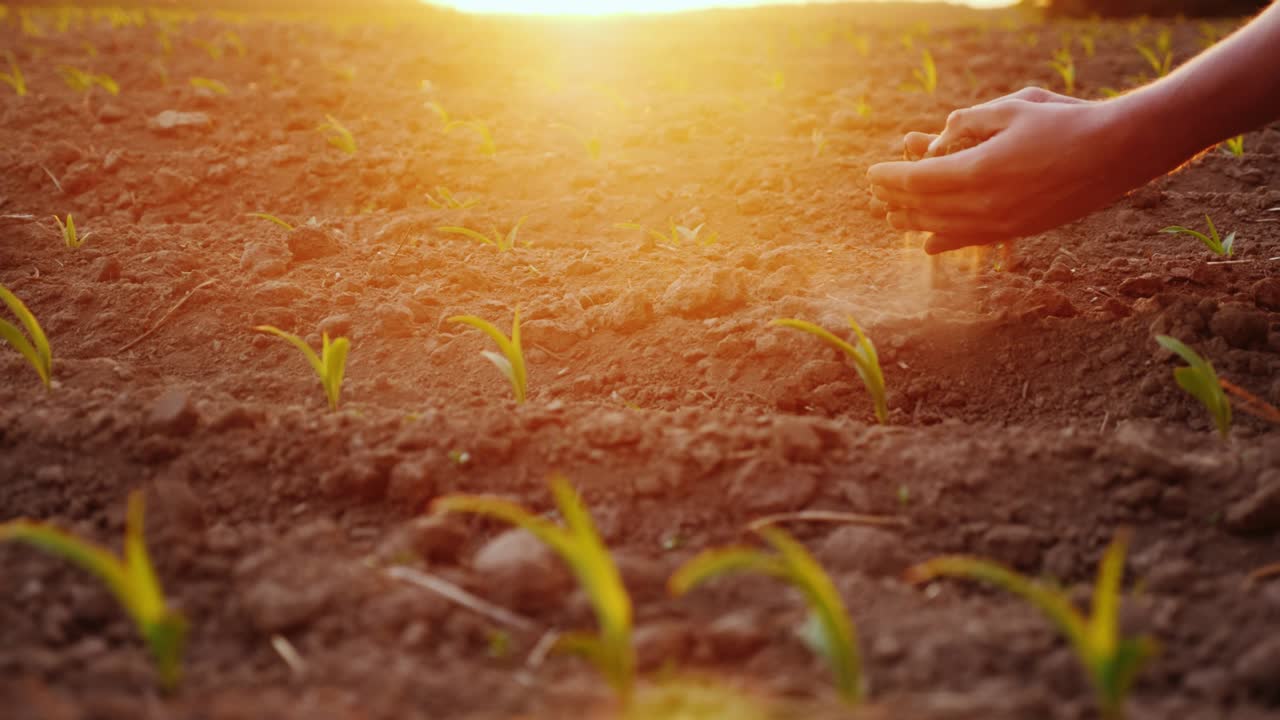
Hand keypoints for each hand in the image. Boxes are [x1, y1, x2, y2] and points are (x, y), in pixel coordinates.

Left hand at [867, 87, 1152, 254]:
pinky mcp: (1019, 230)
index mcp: (977, 171)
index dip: (890, 178)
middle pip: (924, 207)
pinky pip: (972, 241)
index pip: (917, 181)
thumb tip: (936, 141)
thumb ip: (968, 123)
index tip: (872, 174)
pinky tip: (928, 244)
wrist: (1116, 152)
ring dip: (914, 223)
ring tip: (892, 217)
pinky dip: (945, 241)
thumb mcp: (1010, 108)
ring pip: (943, 228)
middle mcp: (984, 205)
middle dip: (896, 200)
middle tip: (876, 193)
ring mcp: (1002, 223)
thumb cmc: (1063, 121)